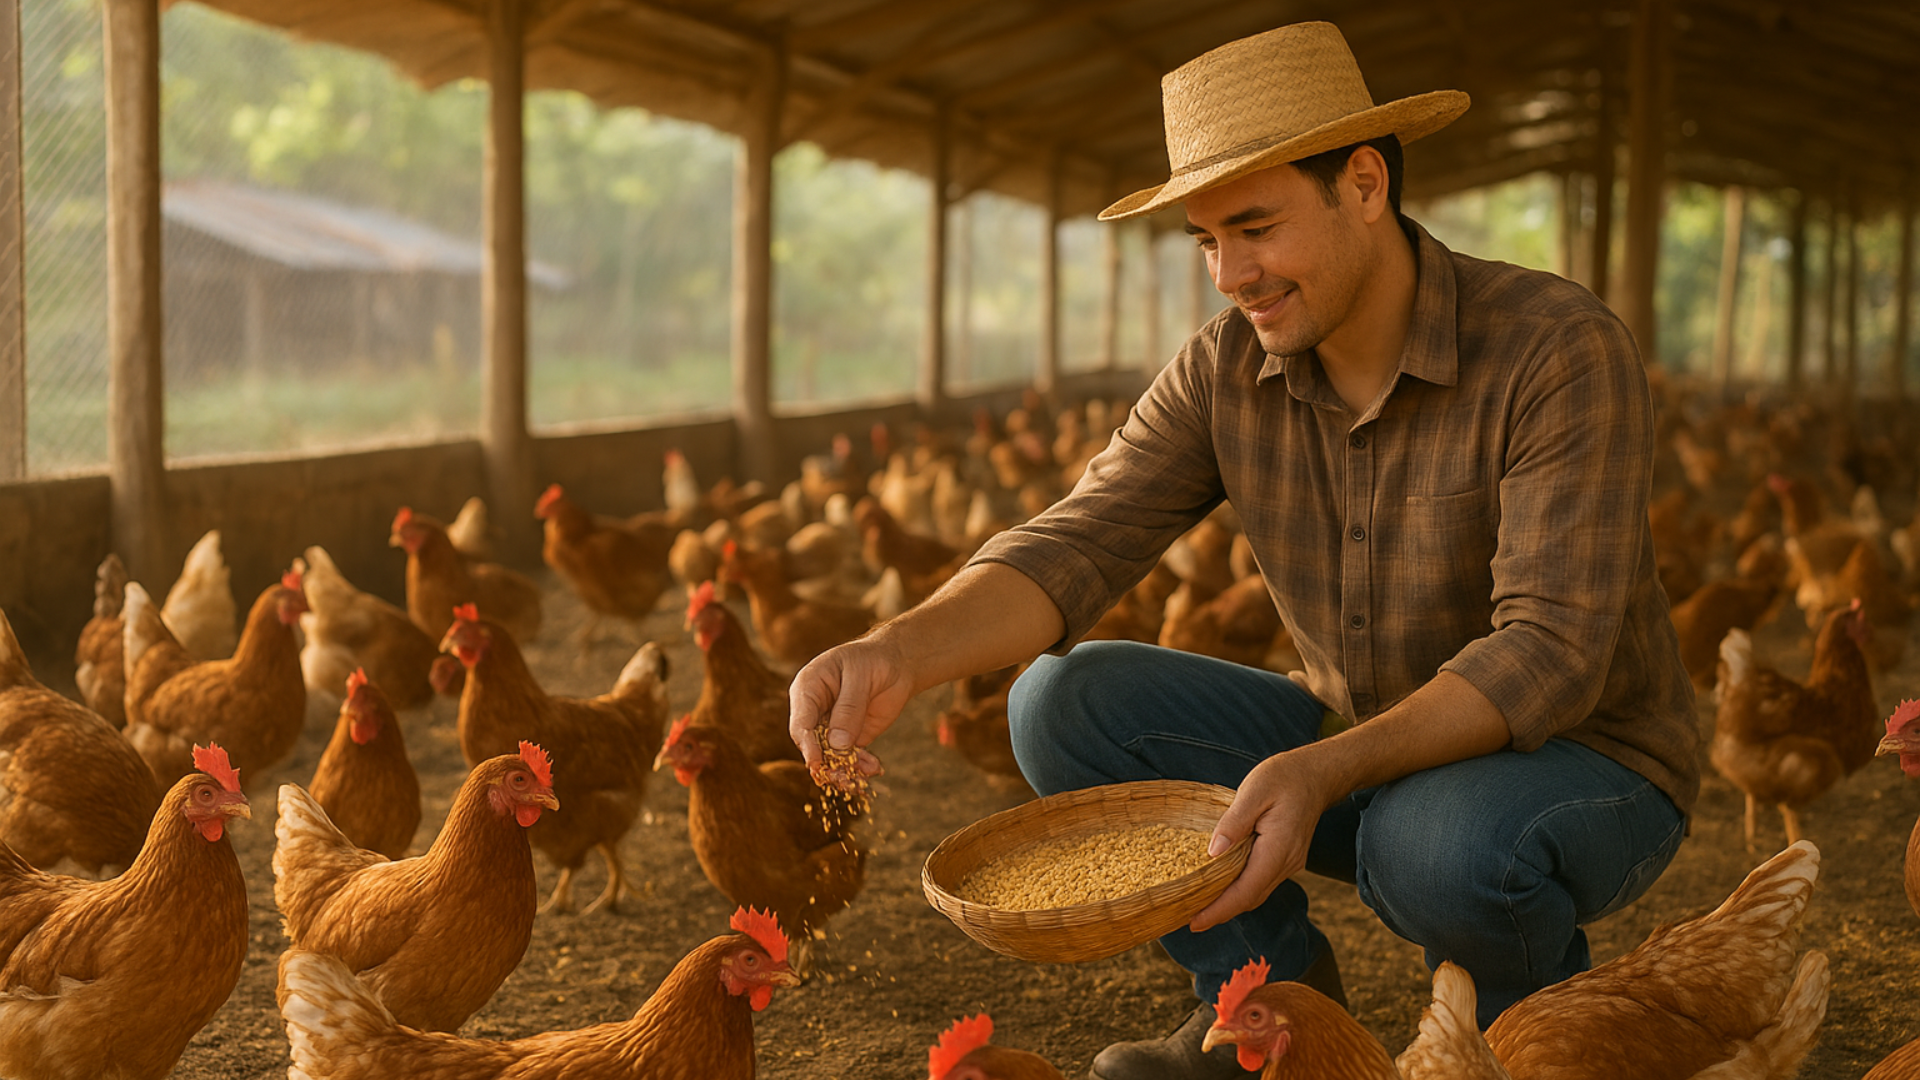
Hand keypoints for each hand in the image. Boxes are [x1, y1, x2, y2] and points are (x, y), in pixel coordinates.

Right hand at [788, 634, 916, 775]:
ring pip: (829, 755)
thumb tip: (836, 744)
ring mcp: (830, 725)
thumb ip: (849, 708)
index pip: (800, 722)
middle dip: (826, 764)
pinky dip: (859, 767)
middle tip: (842, 778)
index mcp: (807, 688)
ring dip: (843, 770)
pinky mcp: (849, 737)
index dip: (807, 744)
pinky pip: (849, 757)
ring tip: (858, 781)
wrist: (896, 663)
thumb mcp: (860, 677)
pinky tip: (874, 769)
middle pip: (812, 744)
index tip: (816, 762)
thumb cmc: (873, 660)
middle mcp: (814, 710)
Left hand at [1189, 752, 1327, 932]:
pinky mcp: (1285, 858)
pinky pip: (1260, 881)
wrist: (1316, 775)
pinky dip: (1240, 890)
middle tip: (1188, 920)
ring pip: (1256, 893)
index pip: (1246, 890)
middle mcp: (1286, 862)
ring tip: (1199, 908)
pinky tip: (1221, 886)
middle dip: (1220, 913)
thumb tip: (1213, 852)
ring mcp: (1288, 863)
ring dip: (1230, 904)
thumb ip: (1234, 822)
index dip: (1219, 910)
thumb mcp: (1254, 791)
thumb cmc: (1284, 777)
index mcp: (1278, 848)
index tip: (1195, 922)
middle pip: (1251, 898)